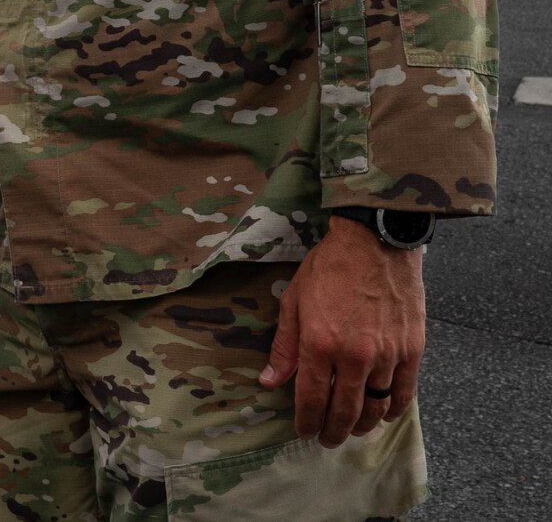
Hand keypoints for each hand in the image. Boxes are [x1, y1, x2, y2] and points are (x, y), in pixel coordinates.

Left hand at [258, 216, 425, 445]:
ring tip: (352, 430)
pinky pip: (404, 393)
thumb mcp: (294, 301)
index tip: (303, 432)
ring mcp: (387, 355)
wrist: (375, 243)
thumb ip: (284, 346)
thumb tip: (270, 380)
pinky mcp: (412, 350)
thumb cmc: (329, 267)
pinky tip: (383, 415)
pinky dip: (393, 410)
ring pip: (375, 407)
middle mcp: (354, 356)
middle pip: (345, 411)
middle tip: (326, 440)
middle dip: (333, 431)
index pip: (311, 398)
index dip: (306, 421)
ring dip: (362, 426)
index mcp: (320, 344)